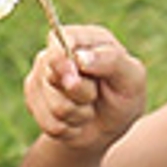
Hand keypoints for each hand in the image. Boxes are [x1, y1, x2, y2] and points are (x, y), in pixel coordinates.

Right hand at [22, 24, 147, 150]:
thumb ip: (111, 61)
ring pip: (54, 104)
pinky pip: (49, 123)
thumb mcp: (132, 77)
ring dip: (78, 114)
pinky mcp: (34, 101)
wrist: (109, 127)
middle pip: (55, 74)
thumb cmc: (124, 96)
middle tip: (95, 94)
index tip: (79, 70)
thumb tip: (79, 58)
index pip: (62, 38)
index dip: (65, 57)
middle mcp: (58, 53)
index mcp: (85, 38)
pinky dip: (69, 129)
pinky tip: (76, 120)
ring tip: (88, 108)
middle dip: (81, 92)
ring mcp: (42, 76)